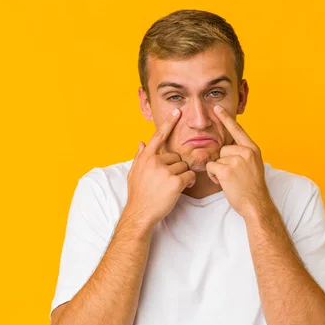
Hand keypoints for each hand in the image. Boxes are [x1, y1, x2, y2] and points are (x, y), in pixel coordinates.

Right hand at [125, 108, 196, 227]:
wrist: (140, 213)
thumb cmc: (138, 194)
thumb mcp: (134, 173)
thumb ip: (139, 157)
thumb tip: (140, 143)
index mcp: (146, 157)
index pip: (159, 136)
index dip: (169, 123)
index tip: (177, 111)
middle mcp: (155, 161)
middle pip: (176, 157)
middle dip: (176, 167)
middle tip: (168, 180)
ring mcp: (165, 171)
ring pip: (184, 167)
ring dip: (182, 176)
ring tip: (172, 187)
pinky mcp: (175, 182)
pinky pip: (190, 176)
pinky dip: (190, 182)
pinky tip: (183, 188)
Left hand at [206, 105, 270, 218]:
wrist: (256, 204)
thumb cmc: (253, 188)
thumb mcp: (253, 165)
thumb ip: (242, 154)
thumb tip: (226, 149)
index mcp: (253, 149)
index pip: (237, 130)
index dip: (226, 118)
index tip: (217, 108)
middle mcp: (246, 152)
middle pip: (223, 149)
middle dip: (223, 162)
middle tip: (234, 175)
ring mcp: (236, 160)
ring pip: (216, 159)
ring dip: (219, 170)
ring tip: (231, 181)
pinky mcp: (226, 170)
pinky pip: (212, 167)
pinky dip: (214, 176)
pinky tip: (224, 183)